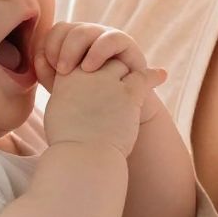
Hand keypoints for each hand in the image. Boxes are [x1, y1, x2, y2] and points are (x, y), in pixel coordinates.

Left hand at [34, 21, 168, 123]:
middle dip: (58, 48)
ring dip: (73, 49)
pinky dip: (97, 51)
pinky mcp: (127, 47)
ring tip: (68, 71)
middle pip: (67, 28)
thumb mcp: (67, 90)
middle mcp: (90, 37)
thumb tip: (36, 58)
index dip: (47, 46)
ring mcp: (107, 39)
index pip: (54, 32)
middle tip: (59, 70)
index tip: (48, 67)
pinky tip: (89, 68)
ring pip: (85, 31)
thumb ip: (49, 75)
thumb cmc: (92, 103)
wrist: (125, 116)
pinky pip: (111, 39)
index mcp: (72, 43)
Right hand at [42, 58, 157, 158]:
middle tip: (113, 85)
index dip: (90, 69)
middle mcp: (86, 73)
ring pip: (121, 65)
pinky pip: (144, 76)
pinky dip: (154, 75)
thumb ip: (64, 98)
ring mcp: (108, 81)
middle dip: (106, 70)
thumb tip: (71, 97)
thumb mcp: (55, 113)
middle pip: (101, 61)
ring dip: (125, 76)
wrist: (82, 156)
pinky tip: (162, 75)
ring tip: (133, 84)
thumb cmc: (67, 143)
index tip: (95, 77)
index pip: (82, 60)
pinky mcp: (128, 93)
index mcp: (66, 77)